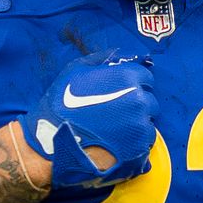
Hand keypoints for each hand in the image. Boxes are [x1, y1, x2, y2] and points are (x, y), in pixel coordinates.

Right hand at [19, 51, 156, 189]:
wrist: (53, 145)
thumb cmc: (61, 105)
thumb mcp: (76, 71)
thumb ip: (102, 59)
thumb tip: (120, 54)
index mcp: (127, 77)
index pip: (145, 78)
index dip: (132, 84)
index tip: (119, 93)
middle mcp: (139, 100)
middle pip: (149, 100)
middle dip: (135, 105)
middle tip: (114, 114)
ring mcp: (141, 126)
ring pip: (148, 122)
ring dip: (135, 125)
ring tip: (112, 130)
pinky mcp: (139, 148)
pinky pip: (145, 142)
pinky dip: (134, 143)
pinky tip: (115, 143)